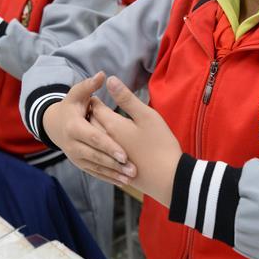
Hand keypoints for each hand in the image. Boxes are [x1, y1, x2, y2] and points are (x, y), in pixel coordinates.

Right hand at [42, 72, 135, 184]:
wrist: (54, 125)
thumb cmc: (70, 107)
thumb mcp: (76, 94)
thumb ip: (89, 86)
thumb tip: (102, 74)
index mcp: (74, 127)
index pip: (94, 138)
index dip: (108, 146)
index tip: (124, 154)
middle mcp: (73, 145)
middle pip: (96, 156)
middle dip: (114, 164)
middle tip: (133, 170)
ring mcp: (75, 157)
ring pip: (96, 167)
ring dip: (113, 174)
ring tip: (131, 178)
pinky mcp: (80, 164)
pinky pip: (95, 172)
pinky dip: (108, 178)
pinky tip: (123, 182)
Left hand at [90, 77, 181, 205]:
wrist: (168, 179)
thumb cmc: (160, 143)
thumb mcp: (146, 116)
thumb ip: (127, 98)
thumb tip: (110, 79)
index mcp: (112, 125)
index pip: (95, 108)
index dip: (94, 99)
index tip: (94, 94)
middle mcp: (107, 141)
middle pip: (91, 123)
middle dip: (90, 114)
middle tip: (92, 106)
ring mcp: (110, 156)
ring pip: (96, 139)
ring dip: (94, 130)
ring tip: (97, 122)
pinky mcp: (116, 167)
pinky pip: (102, 154)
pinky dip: (101, 146)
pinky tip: (107, 144)